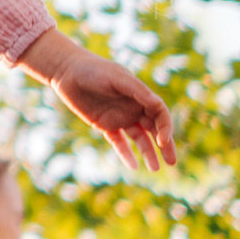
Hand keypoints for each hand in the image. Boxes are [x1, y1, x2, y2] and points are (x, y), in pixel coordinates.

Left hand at [17, 30, 177, 169]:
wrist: (67, 71)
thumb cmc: (94, 69)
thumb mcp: (117, 77)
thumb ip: (137, 91)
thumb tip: (158, 105)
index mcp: (140, 96)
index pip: (160, 114)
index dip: (165, 128)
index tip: (162, 142)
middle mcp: (133, 108)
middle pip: (154, 129)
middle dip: (165, 145)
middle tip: (172, 162)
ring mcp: (119, 117)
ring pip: (139, 139)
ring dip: (148, 153)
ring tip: (155, 169)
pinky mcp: (104, 125)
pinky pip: (118, 142)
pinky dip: (125, 154)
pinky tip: (133, 166)